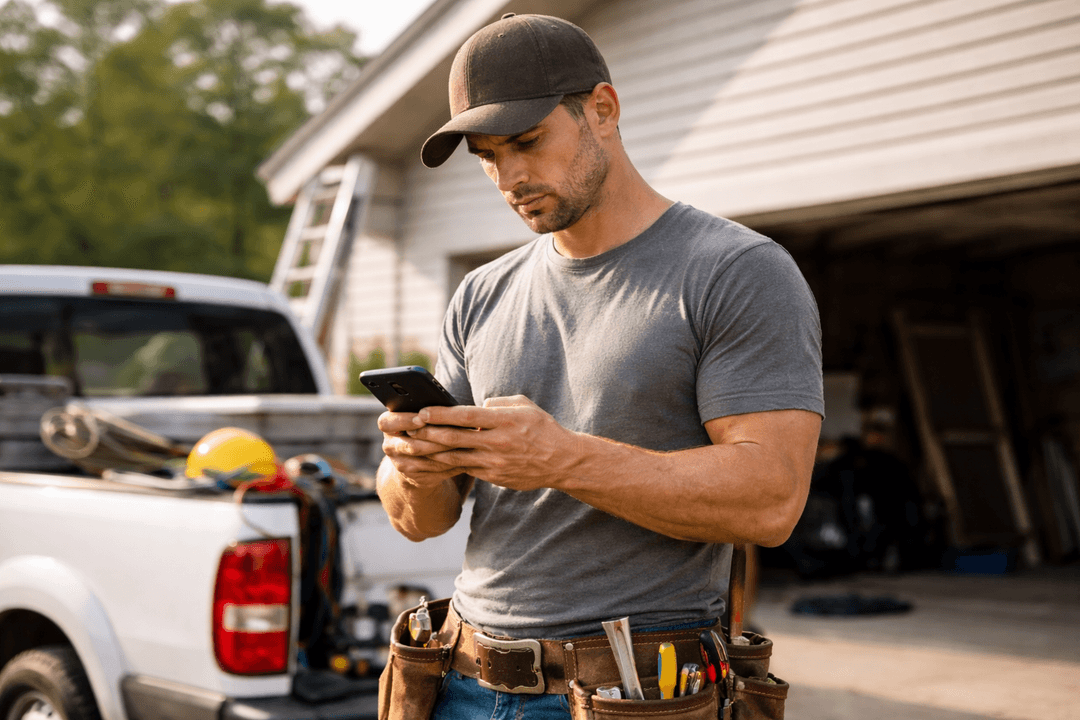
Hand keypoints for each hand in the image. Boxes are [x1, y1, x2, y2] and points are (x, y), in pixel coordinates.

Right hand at [378, 410, 467, 487]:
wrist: (417, 457)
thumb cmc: (423, 427)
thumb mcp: (419, 416)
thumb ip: (426, 411)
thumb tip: (447, 406)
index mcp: (388, 425)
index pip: (387, 423)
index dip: (405, 420)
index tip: (422, 418)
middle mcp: (390, 446)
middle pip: (413, 445)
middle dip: (437, 438)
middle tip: (457, 432)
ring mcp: (401, 465)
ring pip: (427, 460)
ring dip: (449, 452)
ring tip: (467, 444)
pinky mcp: (415, 478)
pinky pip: (436, 471)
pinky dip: (453, 464)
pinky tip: (466, 457)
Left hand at [408, 396, 581, 491]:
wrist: (561, 461)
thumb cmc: (542, 428)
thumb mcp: (524, 406)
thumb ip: (498, 403)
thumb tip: (478, 406)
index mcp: (503, 421)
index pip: (464, 416)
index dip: (440, 414)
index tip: (422, 411)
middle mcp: (496, 443)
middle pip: (454, 438)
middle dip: (428, 433)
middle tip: (409, 428)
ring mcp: (495, 463)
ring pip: (455, 457)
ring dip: (432, 452)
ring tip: (414, 446)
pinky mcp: (494, 477)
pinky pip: (467, 469)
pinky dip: (449, 465)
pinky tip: (435, 461)